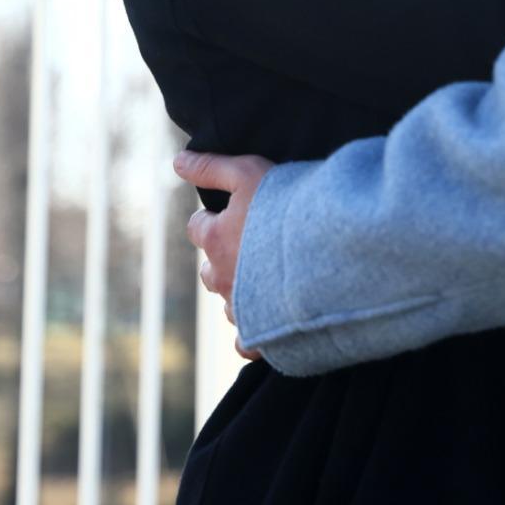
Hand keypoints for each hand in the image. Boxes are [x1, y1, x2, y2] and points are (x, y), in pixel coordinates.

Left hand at [173, 150, 274, 360]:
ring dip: (239, 294)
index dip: (211, 219)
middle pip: (209, 271)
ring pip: (229, 305)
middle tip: (249, 247)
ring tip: (266, 282)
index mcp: (217, 239)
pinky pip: (246, 343)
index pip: (197, 227)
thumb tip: (176, 160)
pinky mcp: (264, 333)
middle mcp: (224, 276)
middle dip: (221, 260)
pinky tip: (268, 322)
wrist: (328, 251)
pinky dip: (252, 334)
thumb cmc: (289, 207)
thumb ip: (212, 167)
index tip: (229, 213)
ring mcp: (243, 308)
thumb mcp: (249, 173)